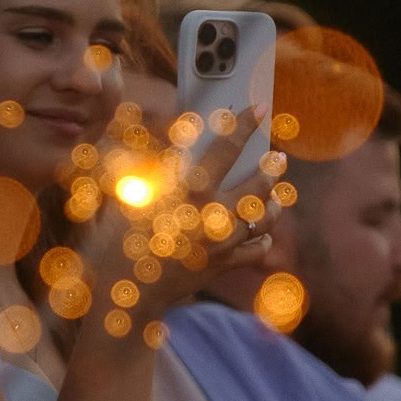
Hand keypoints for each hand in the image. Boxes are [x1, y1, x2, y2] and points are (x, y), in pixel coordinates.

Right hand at [79, 108, 276, 327]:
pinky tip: (263, 231)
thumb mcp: (133, 194)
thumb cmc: (121, 238)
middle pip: (259, 184)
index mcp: (191, 190)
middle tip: (278, 157)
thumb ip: (158, 164)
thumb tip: (177, 139)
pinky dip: (263, 239)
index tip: (260, 110)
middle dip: (271, 167)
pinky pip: (257, 249)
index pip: (226, 148)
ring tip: (279, 193)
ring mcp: (223, 242)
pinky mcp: (224, 265)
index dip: (245, 125)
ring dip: (275, 203)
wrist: (127, 291)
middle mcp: (214, 215)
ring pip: (265, 218)